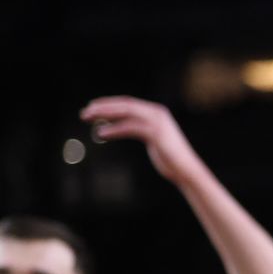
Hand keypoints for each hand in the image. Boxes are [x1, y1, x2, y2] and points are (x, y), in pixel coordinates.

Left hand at [81, 96, 205, 184]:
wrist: (186, 170)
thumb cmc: (169, 158)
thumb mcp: (152, 139)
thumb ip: (138, 130)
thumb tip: (117, 127)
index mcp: (156, 112)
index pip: (128, 103)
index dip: (108, 104)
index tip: (91, 108)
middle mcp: (157, 113)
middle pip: (125, 105)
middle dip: (103, 107)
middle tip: (84, 113)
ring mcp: (158, 123)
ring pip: (126, 113)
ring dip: (105, 114)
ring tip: (87, 119)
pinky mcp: (156, 134)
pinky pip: (130, 128)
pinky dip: (114, 129)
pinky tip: (101, 133)